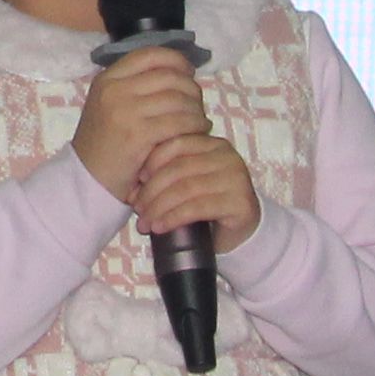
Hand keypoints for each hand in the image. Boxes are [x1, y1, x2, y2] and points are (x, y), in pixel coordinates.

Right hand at [70, 40, 207, 195]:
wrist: (85, 179)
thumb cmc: (103, 144)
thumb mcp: (108, 105)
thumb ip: (134, 87)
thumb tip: (178, 73)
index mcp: (107, 79)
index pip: (149, 55)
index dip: (175, 60)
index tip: (188, 72)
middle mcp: (114, 90)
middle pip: (168, 76)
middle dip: (191, 88)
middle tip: (198, 102)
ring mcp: (125, 111)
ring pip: (177, 98)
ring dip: (196, 109)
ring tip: (200, 120)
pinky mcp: (138, 134)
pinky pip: (179, 122)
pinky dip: (196, 125)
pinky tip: (200, 131)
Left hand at [128, 131, 259, 251]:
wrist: (240, 232)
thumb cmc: (207, 204)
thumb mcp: (187, 182)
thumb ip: (168, 172)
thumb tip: (133, 180)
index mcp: (214, 144)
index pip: (176, 144)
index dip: (152, 161)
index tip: (136, 180)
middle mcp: (228, 157)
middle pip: (178, 169)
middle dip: (152, 190)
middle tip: (137, 208)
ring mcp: (236, 178)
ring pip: (185, 189)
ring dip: (159, 207)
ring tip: (145, 222)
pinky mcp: (240, 202)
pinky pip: (197, 208)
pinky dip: (173, 218)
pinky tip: (160, 227)